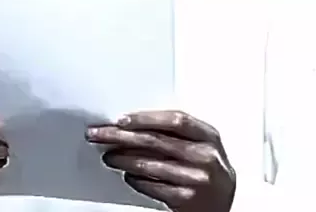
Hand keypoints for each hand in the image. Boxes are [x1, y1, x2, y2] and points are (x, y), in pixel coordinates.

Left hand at [86, 110, 235, 211]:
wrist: (222, 204)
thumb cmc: (205, 168)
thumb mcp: (199, 144)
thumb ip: (175, 132)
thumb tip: (131, 122)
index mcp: (208, 135)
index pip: (174, 120)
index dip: (145, 118)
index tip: (120, 119)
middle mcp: (206, 156)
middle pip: (156, 141)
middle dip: (122, 136)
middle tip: (100, 134)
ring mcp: (198, 180)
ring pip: (150, 164)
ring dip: (123, 159)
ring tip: (108, 156)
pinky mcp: (187, 200)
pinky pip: (153, 187)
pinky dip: (135, 179)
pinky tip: (127, 174)